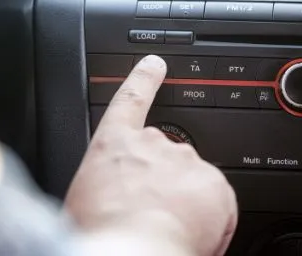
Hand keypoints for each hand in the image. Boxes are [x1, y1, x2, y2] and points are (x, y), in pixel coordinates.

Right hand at [65, 55, 237, 255]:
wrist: (131, 252)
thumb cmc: (100, 231)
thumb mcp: (83, 198)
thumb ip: (104, 181)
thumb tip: (107, 196)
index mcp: (115, 145)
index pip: (131, 99)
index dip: (144, 79)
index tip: (155, 65)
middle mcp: (154, 144)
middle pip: (167, 156)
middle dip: (165, 182)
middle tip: (153, 213)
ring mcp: (187, 162)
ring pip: (193, 183)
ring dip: (186, 203)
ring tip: (169, 230)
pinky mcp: (215, 185)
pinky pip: (218, 205)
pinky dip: (210, 221)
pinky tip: (191, 236)